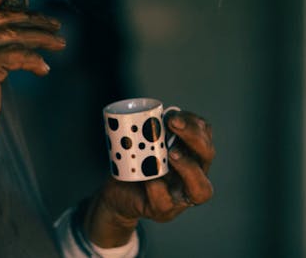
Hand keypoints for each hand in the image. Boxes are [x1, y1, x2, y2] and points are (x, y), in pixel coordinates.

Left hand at [88, 110, 214, 245]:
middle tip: (172, 124)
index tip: (172, 115)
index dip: (194, 123)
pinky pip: (165, 201)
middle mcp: (193, 176)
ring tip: (172, 154)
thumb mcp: (142, 141)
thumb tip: (149, 114)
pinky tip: (150, 179)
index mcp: (190, 155)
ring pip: (201, 189)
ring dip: (188, 168)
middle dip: (194, 137)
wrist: (118, 192)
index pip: (204, 135)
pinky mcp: (163, 211)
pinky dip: (157, 189)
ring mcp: (181, 196)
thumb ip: (149, 128)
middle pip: (208, 156)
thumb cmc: (135, 162)